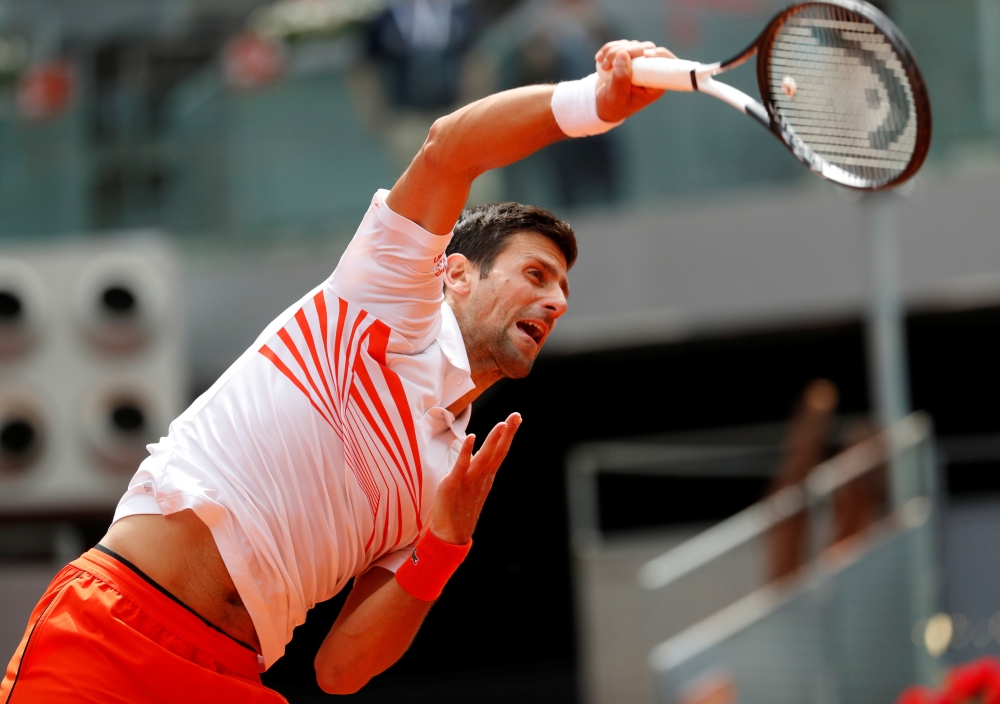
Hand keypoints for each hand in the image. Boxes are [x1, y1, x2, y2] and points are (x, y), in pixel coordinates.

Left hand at [429, 413, 521, 544]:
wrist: (450, 537)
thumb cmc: (460, 512)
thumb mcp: (472, 488)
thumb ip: (476, 471)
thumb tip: (476, 455)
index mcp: (486, 478)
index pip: (500, 452)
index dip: (508, 435)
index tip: (516, 419)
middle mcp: (481, 478)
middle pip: (497, 452)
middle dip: (507, 433)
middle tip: (516, 415)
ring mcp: (469, 482)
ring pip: (484, 458)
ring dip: (493, 440)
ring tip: (502, 424)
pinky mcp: (452, 485)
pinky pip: (461, 467)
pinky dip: (467, 452)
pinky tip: (472, 437)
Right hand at [594, 40, 676, 122]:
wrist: (603, 103)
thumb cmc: (613, 105)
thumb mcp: (616, 96)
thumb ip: (620, 78)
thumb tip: (623, 54)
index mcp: (654, 84)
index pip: (666, 65)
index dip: (660, 55)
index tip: (646, 54)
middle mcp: (650, 71)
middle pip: (647, 49)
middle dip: (627, 51)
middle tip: (608, 63)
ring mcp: (640, 61)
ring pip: (633, 44)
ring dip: (614, 50)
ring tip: (602, 65)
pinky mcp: (630, 55)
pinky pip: (623, 44)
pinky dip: (609, 48)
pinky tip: (599, 58)